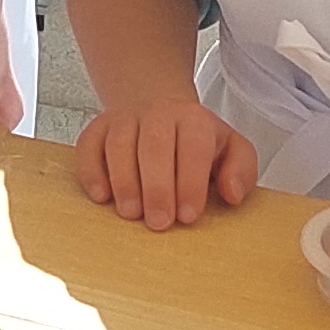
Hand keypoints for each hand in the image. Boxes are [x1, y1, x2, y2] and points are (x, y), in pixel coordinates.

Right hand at [76, 91, 254, 230]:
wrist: (157, 106)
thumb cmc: (195, 140)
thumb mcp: (231, 148)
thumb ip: (241, 170)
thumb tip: (231, 194)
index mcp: (193, 119)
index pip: (193, 147)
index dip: (191, 183)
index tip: (189, 216)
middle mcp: (157, 114)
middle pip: (154, 146)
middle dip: (157, 188)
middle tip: (159, 223)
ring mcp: (124, 119)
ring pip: (119, 145)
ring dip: (124, 182)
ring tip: (131, 214)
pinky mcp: (97, 129)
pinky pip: (88, 146)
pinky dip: (91, 171)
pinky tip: (101, 196)